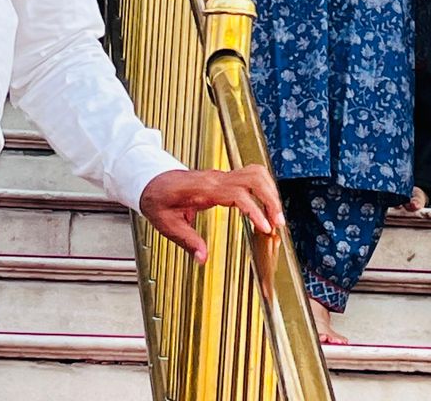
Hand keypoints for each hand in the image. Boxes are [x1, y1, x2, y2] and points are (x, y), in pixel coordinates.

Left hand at [139, 165, 285, 262]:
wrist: (151, 180)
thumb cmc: (158, 200)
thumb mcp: (167, 224)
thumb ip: (187, 241)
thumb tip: (202, 258)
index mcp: (204, 190)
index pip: (238, 194)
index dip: (255, 210)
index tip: (266, 227)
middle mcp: (217, 179)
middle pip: (254, 178)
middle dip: (271, 199)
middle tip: (279, 223)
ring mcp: (222, 176)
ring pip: (256, 173)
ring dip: (270, 192)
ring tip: (277, 216)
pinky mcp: (224, 177)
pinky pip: (251, 176)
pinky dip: (264, 189)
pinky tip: (266, 206)